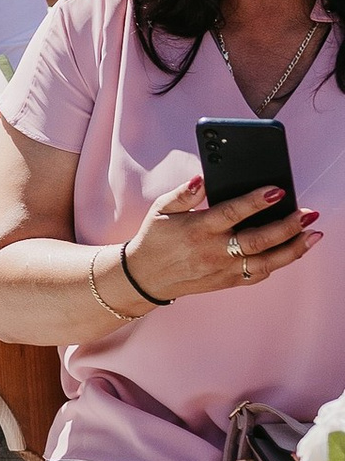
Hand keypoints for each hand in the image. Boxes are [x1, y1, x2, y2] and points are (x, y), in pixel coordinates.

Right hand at [120, 177, 318, 301]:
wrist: (145, 277)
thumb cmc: (156, 239)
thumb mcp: (161, 209)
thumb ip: (185, 193)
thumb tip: (203, 179)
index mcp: (198, 229)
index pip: (232, 213)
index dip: (256, 202)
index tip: (277, 190)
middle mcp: (214, 251)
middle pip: (258, 240)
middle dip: (288, 226)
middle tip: (308, 213)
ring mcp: (223, 269)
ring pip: (266, 262)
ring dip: (294, 248)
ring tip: (313, 234)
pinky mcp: (227, 282)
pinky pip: (259, 275)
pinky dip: (279, 263)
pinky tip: (293, 250)